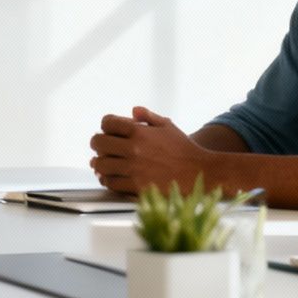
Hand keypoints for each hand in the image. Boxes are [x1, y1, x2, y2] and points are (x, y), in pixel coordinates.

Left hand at [89, 106, 211, 194]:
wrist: (200, 173)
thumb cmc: (184, 149)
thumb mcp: (168, 126)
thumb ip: (148, 116)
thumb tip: (133, 111)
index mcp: (140, 131)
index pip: (107, 123)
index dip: (106, 125)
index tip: (108, 131)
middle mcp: (134, 148)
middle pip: (99, 143)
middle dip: (98, 144)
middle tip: (101, 147)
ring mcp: (134, 168)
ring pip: (101, 164)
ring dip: (99, 163)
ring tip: (102, 163)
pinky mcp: (137, 187)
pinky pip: (111, 183)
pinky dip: (107, 179)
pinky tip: (110, 177)